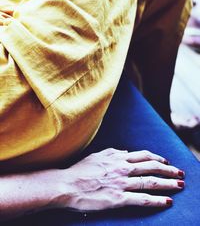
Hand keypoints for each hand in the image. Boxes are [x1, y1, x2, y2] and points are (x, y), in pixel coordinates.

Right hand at [60, 148, 184, 210]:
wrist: (67, 185)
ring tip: (179, 185)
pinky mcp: (118, 198)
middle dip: (169, 170)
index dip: (157, 158)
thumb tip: (125, 152)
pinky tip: (167, 202)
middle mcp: (123, 168)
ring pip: (151, 181)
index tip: (166, 162)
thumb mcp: (98, 155)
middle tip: (180, 173)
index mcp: (118, 157)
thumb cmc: (81, 170)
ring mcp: (122, 183)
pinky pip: (142, 199)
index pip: (144, 155)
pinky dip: (157, 200)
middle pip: (152, 167)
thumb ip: (113, 152)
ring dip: (168, 183)